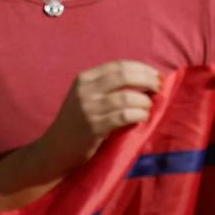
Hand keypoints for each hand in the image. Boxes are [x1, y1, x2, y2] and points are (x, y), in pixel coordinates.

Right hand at [39, 60, 160, 170]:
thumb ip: (108, 86)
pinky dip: (138, 114)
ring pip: (126, 97)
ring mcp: (88, 109)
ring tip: (149, 106)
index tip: (156, 74)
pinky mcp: (94, 127)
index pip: (119, 65)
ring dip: (144, 101)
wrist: (55, 149)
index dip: (141, 68)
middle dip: (147, 80)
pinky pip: (124, 116)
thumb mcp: (87, 96)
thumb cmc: (78, 122)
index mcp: (84, 78)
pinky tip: (142, 117)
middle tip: (159, 87)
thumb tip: (145, 78)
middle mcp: (85, 90)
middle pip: (124, 76)